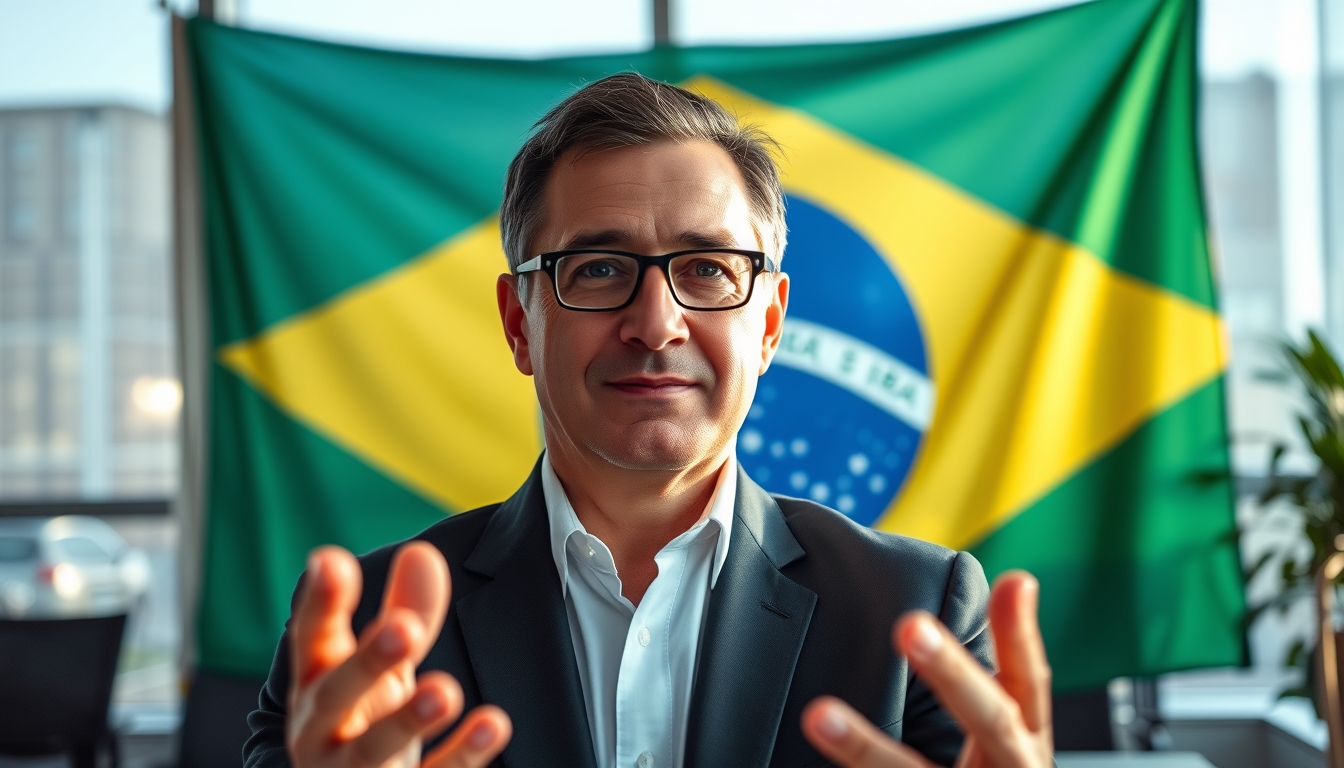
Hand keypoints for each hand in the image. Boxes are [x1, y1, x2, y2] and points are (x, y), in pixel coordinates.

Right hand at [286, 542, 512, 767]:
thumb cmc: (365, 721)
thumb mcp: (386, 667)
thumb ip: (405, 611)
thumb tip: (421, 551)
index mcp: (318, 682)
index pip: (313, 638)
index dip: (320, 603)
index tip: (330, 561)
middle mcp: (323, 730)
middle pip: (334, 696)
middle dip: (366, 663)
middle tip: (403, 629)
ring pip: (372, 750)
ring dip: (407, 720)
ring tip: (445, 690)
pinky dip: (461, 756)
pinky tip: (494, 723)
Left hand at [801, 571, 1050, 767]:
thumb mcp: (1010, 745)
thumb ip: (1003, 675)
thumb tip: (1019, 581)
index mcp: (1025, 753)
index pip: (1031, 685)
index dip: (1023, 636)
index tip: (1015, 580)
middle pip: (991, 724)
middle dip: (954, 675)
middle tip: (910, 624)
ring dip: (866, 749)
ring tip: (818, 712)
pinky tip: (802, 753)